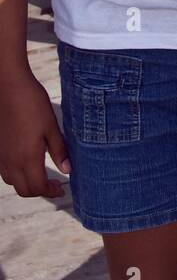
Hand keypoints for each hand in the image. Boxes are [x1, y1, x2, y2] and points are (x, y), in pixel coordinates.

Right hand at [0, 72, 69, 197]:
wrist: (8, 87)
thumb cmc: (32, 104)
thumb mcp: (52, 127)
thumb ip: (59, 151)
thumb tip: (67, 170)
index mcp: (27, 158)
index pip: (38, 188)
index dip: (51, 192)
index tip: (62, 188)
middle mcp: (11, 161)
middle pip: (24, 190)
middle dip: (40, 191)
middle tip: (54, 184)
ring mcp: (1, 156)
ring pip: (13, 182)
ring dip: (27, 184)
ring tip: (42, 174)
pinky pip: (5, 171)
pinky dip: (17, 174)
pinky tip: (27, 162)